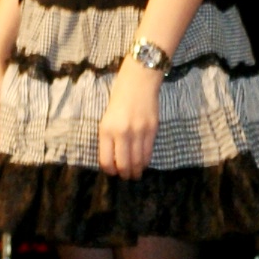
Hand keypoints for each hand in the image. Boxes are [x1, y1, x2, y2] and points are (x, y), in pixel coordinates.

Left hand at [96, 62, 161, 178]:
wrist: (139, 81)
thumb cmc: (119, 98)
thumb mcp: (107, 118)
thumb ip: (109, 138)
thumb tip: (113, 158)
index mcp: (106, 129)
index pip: (106, 160)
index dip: (110, 170)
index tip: (113, 171)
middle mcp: (122, 132)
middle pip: (123, 164)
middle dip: (124, 175)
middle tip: (126, 177)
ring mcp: (139, 132)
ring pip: (137, 161)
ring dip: (136, 171)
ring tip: (135, 173)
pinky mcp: (152, 130)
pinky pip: (148, 153)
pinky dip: (145, 161)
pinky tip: (143, 163)